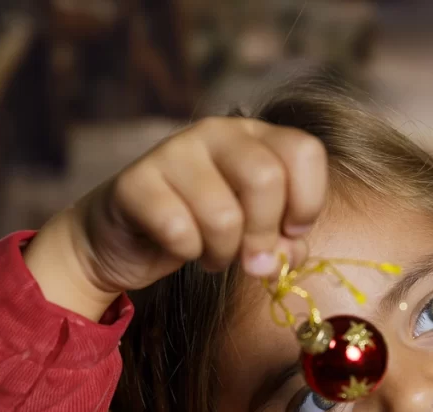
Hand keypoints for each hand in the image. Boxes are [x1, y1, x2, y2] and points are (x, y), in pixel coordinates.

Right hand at [26, 117, 327, 316]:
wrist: (125, 240)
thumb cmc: (203, 230)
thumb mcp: (255, 234)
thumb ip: (285, 243)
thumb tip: (284, 256)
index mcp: (255, 135)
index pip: (304, 151)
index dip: (308, 201)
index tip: (292, 231)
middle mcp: (216, 131)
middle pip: (266, 179)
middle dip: (264, 234)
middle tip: (252, 259)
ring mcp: (173, 150)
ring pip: (224, 215)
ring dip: (224, 252)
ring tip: (212, 253)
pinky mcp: (135, 181)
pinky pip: (179, 230)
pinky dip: (188, 253)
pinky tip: (181, 248)